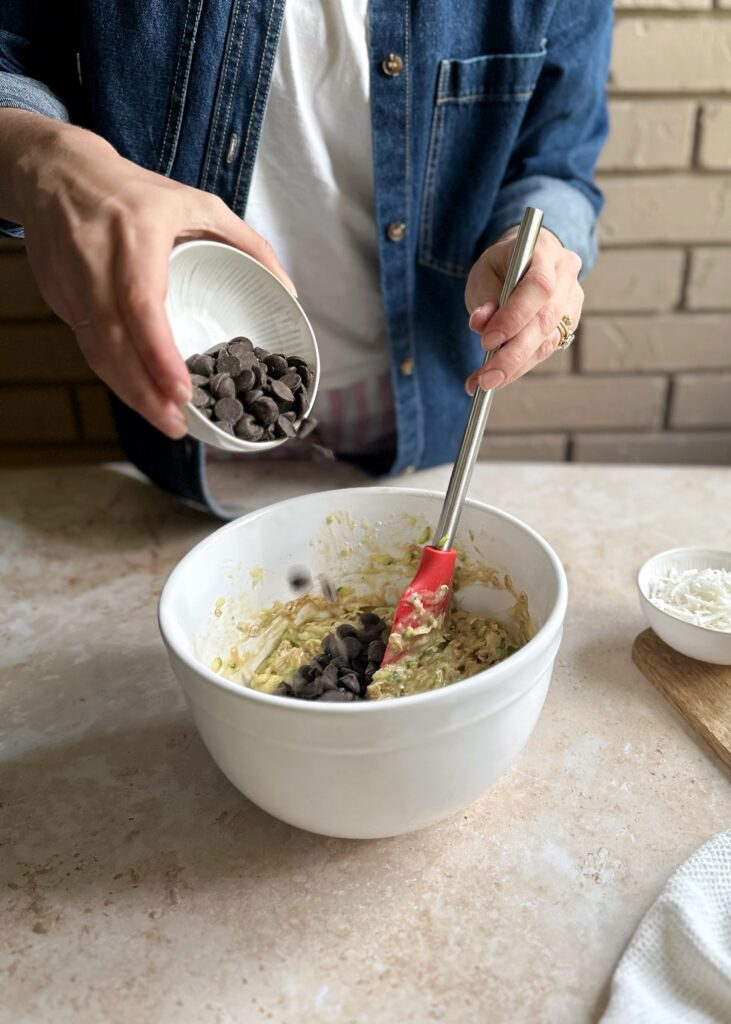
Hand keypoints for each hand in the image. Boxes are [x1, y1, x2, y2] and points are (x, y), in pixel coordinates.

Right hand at [5, 112, 294, 437]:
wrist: (56, 173)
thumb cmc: (134, 191)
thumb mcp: (196, 201)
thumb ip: (246, 241)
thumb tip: (287, 288)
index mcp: (135, 234)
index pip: (140, 304)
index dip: (157, 354)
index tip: (180, 391)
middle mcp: (96, 260)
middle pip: (114, 341)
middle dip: (145, 391)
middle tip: (176, 423)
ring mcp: (71, 281)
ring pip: (96, 351)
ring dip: (128, 392)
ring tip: (163, 419)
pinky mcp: (57, 297)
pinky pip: (86, 345)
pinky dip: (113, 373)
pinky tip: (137, 392)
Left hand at [463, 226, 582, 395]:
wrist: (524, 263)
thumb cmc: (501, 266)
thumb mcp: (484, 273)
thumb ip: (484, 298)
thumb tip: (479, 324)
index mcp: (545, 250)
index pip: (538, 286)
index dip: (514, 317)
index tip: (487, 341)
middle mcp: (566, 273)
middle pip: (546, 320)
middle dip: (513, 354)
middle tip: (486, 378)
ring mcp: (573, 299)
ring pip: (548, 340)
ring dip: (515, 367)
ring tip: (484, 382)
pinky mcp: (570, 322)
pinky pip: (546, 349)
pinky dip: (520, 366)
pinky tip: (498, 377)